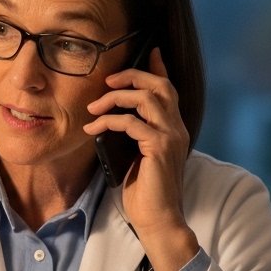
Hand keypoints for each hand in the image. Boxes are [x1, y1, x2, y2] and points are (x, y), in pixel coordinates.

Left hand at [83, 47, 199, 270]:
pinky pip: (131, 123)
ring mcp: (170, 137)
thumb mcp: (137, 154)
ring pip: (146, 99)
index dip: (158, 68)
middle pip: (159, 86)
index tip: (150, 51)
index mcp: (173, 127)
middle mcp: (176, 128)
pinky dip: (109, 122)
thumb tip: (111, 117)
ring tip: (93, 108)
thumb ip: (133, 133)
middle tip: (106, 82)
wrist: (157, 219)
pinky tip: (94, 130)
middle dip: (131, 76)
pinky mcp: (159, 148)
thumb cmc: (144, 190)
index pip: (169, 89)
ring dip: (115, 98)